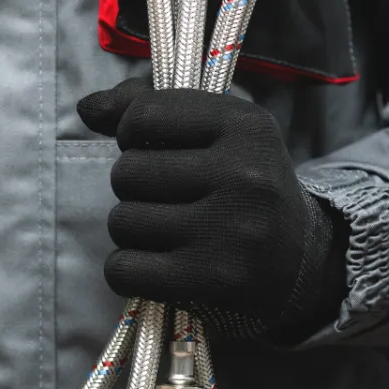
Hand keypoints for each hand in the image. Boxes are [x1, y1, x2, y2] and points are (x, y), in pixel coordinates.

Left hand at [77, 78, 348, 341]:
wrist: (302, 264)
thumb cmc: (243, 187)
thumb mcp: (217, 131)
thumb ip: (147, 108)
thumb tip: (87, 107)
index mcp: (246, 126)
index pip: (144, 114)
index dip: (132, 133)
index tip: (154, 148)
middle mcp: (243, 174)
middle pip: (127, 172)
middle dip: (134, 187)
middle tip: (169, 199)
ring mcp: (230, 230)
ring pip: (122, 221)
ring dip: (132, 230)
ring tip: (169, 232)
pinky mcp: (212, 281)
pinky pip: (123, 268)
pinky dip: (126, 270)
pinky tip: (156, 265)